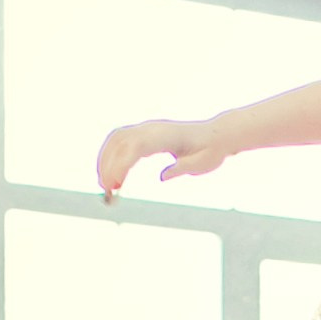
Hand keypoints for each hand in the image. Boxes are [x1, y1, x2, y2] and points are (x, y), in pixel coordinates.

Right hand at [97, 116, 228, 197]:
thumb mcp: (202, 164)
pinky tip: (110, 174)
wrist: (216, 136)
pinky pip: (120, 140)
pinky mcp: (145, 133)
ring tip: (105, 185)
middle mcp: (152, 128)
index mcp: (165, 135)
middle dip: (108, 165)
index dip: (122, 164)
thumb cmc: (211, 151)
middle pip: (120, 142)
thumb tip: (163, 176)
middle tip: (106, 191)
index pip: (136, 146)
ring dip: (105, 160)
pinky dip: (111, 155)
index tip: (116, 185)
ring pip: (116, 139)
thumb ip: (183, 168)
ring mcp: (147, 129)